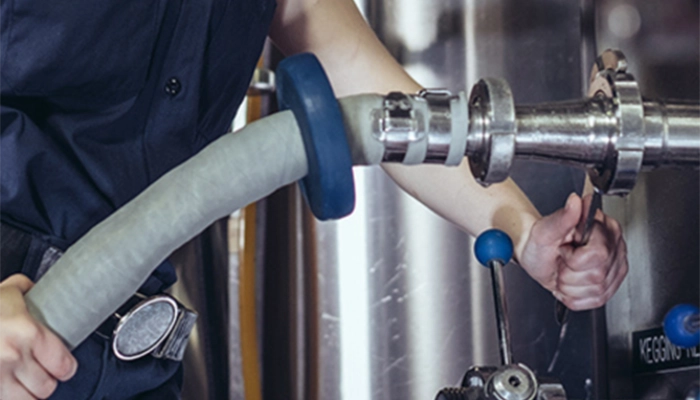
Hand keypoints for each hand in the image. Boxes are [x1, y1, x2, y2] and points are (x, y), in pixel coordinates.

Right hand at [0, 274, 76, 399]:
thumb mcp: (4, 291)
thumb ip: (26, 290)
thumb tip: (38, 290)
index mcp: (26, 333)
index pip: (63, 365)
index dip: (64, 366)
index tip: (61, 365)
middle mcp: (12, 358)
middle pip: (46, 387)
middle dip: (44, 380)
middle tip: (39, 371)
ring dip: (26, 393)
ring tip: (21, 381)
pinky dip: (8, 396)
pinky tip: (4, 385)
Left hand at [518, 193, 627, 310]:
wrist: (536, 256)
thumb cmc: (541, 242)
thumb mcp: (545, 230)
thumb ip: (562, 217)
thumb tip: (575, 201)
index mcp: (604, 228)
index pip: (597, 255)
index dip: (573, 258)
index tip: (564, 250)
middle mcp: (615, 247)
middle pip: (597, 276)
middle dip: (569, 273)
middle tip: (562, 261)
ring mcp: (616, 267)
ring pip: (597, 291)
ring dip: (571, 286)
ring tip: (565, 271)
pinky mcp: (611, 285)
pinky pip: (596, 301)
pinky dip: (576, 297)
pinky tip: (570, 283)